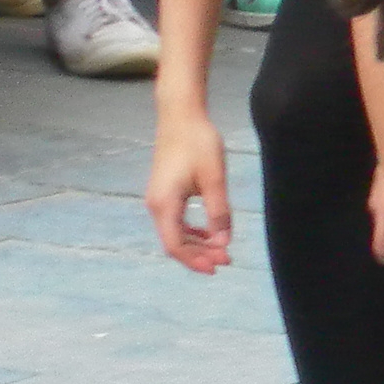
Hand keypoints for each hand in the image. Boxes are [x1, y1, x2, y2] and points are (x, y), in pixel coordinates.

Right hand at [146, 100, 233, 271]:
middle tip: (227, 260)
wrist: (181, 116)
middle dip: (199, 255)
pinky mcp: (165, 193)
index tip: (217, 266)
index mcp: (164, 204)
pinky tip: (210, 233)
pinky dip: (192, 231)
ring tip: (221, 251)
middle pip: (174, 242)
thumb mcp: (214, 179)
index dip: (195, 260)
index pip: (175, 245)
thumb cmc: (198, 143)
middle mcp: (156, 205)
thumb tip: (223, 242)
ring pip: (175, 233)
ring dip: (197, 244)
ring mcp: (158, 200)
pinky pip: (176, 221)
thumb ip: (218, 212)